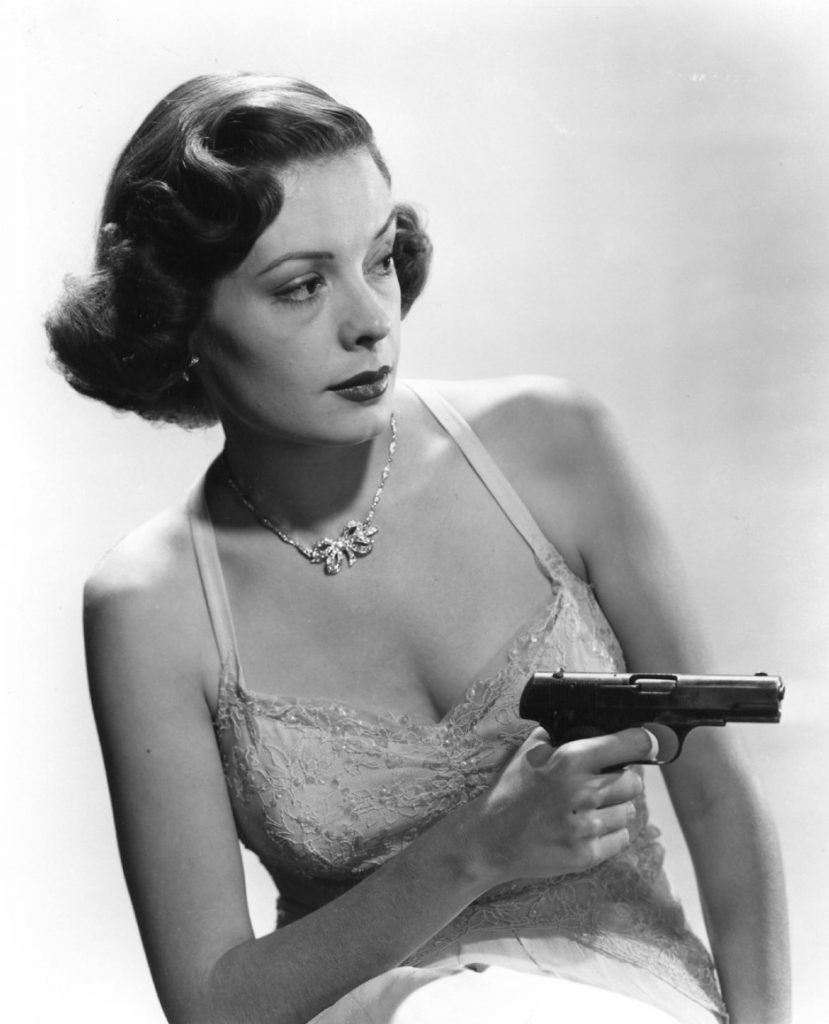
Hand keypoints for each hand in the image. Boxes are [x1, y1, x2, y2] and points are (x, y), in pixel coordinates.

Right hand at [467, 727, 651, 884]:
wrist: (489, 839)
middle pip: (634, 783)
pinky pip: (621, 838)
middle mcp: (583, 792)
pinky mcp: (586, 855)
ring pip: (629, 812)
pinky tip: (590, 827)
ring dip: (617, 808)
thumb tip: (592, 725)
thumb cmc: (510, 792)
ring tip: (593, 807)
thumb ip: (559, 736)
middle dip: (625, 780)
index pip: (629, 745)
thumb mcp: (529, 752)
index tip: (651, 742)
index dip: (644, 742)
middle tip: (608, 781)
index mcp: (570, 760)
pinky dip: (611, 833)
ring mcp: (586, 826)